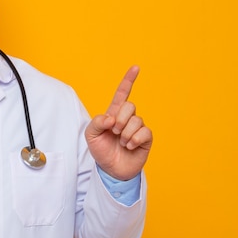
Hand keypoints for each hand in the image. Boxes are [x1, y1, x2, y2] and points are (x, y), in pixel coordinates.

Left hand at [85, 66, 152, 180]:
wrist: (110, 169)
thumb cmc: (101, 150)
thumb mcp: (91, 135)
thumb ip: (97, 122)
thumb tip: (112, 117)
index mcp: (113, 113)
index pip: (122, 93)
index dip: (128, 80)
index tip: (136, 67)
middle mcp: (127, 118)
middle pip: (129, 105)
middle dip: (120, 119)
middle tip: (114, 132)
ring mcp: (137, 127)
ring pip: (136, 120)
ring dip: (125, 134)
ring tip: (121, 142)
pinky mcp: (146, 138)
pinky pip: (144, 132)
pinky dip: (134, 140)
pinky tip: (130, 146)